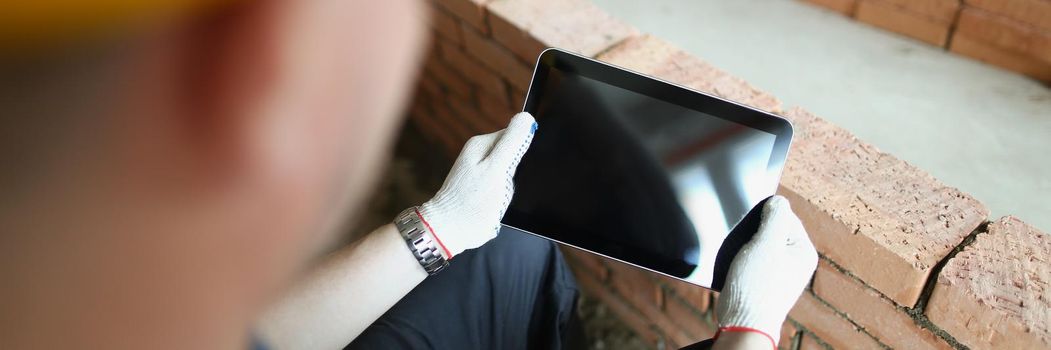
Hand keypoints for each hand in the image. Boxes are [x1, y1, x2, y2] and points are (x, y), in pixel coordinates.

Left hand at [418, 112, 536, 258]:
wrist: (450, 230)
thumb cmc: (471, 201)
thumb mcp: (496, 169)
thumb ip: (512, 142)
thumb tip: (526, 117)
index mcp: (481, 143)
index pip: (515, 135)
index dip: (523, 151)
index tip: (515, 168)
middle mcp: (480, 154)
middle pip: (514, 154)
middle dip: (517, 171)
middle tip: (504, 185)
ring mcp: (481, 171)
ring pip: (511, 172)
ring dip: (511, 185)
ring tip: (497, 196)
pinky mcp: (483, 187)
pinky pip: (505, 186)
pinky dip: (505, 194)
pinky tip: (496, 202)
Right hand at [715, 195, 817, 346]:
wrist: (742, 321)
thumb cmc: (756, 287)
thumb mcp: (765, 244)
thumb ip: (774, 217)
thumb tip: (778, 200)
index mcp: (804, 251)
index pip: (785, 216)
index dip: (765, 218)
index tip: (752, 231)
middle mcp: (795, 261)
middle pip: (771, 230)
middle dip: (754, 234)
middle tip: (746, 248)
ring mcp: (780, 272)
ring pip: (758, 244)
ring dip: (746, 247)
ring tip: (742, 261)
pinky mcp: (763, 280)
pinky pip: (752, 259)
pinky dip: (742, 260)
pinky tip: (738, 269)